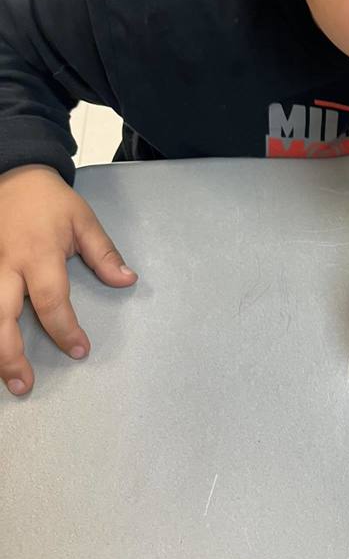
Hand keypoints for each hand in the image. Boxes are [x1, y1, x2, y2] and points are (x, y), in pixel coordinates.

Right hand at [0, 165, 137, 395]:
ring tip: (4, 378)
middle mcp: (6, 266)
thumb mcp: (83, 220)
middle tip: (26, 385)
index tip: (80, 349)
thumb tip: (127, 281)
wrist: (12, 174)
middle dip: (12, 356)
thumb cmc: (50, 201)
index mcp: (39, 255)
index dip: (66, 330)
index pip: (52, 302)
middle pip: (2, 319)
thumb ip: (103, 254)